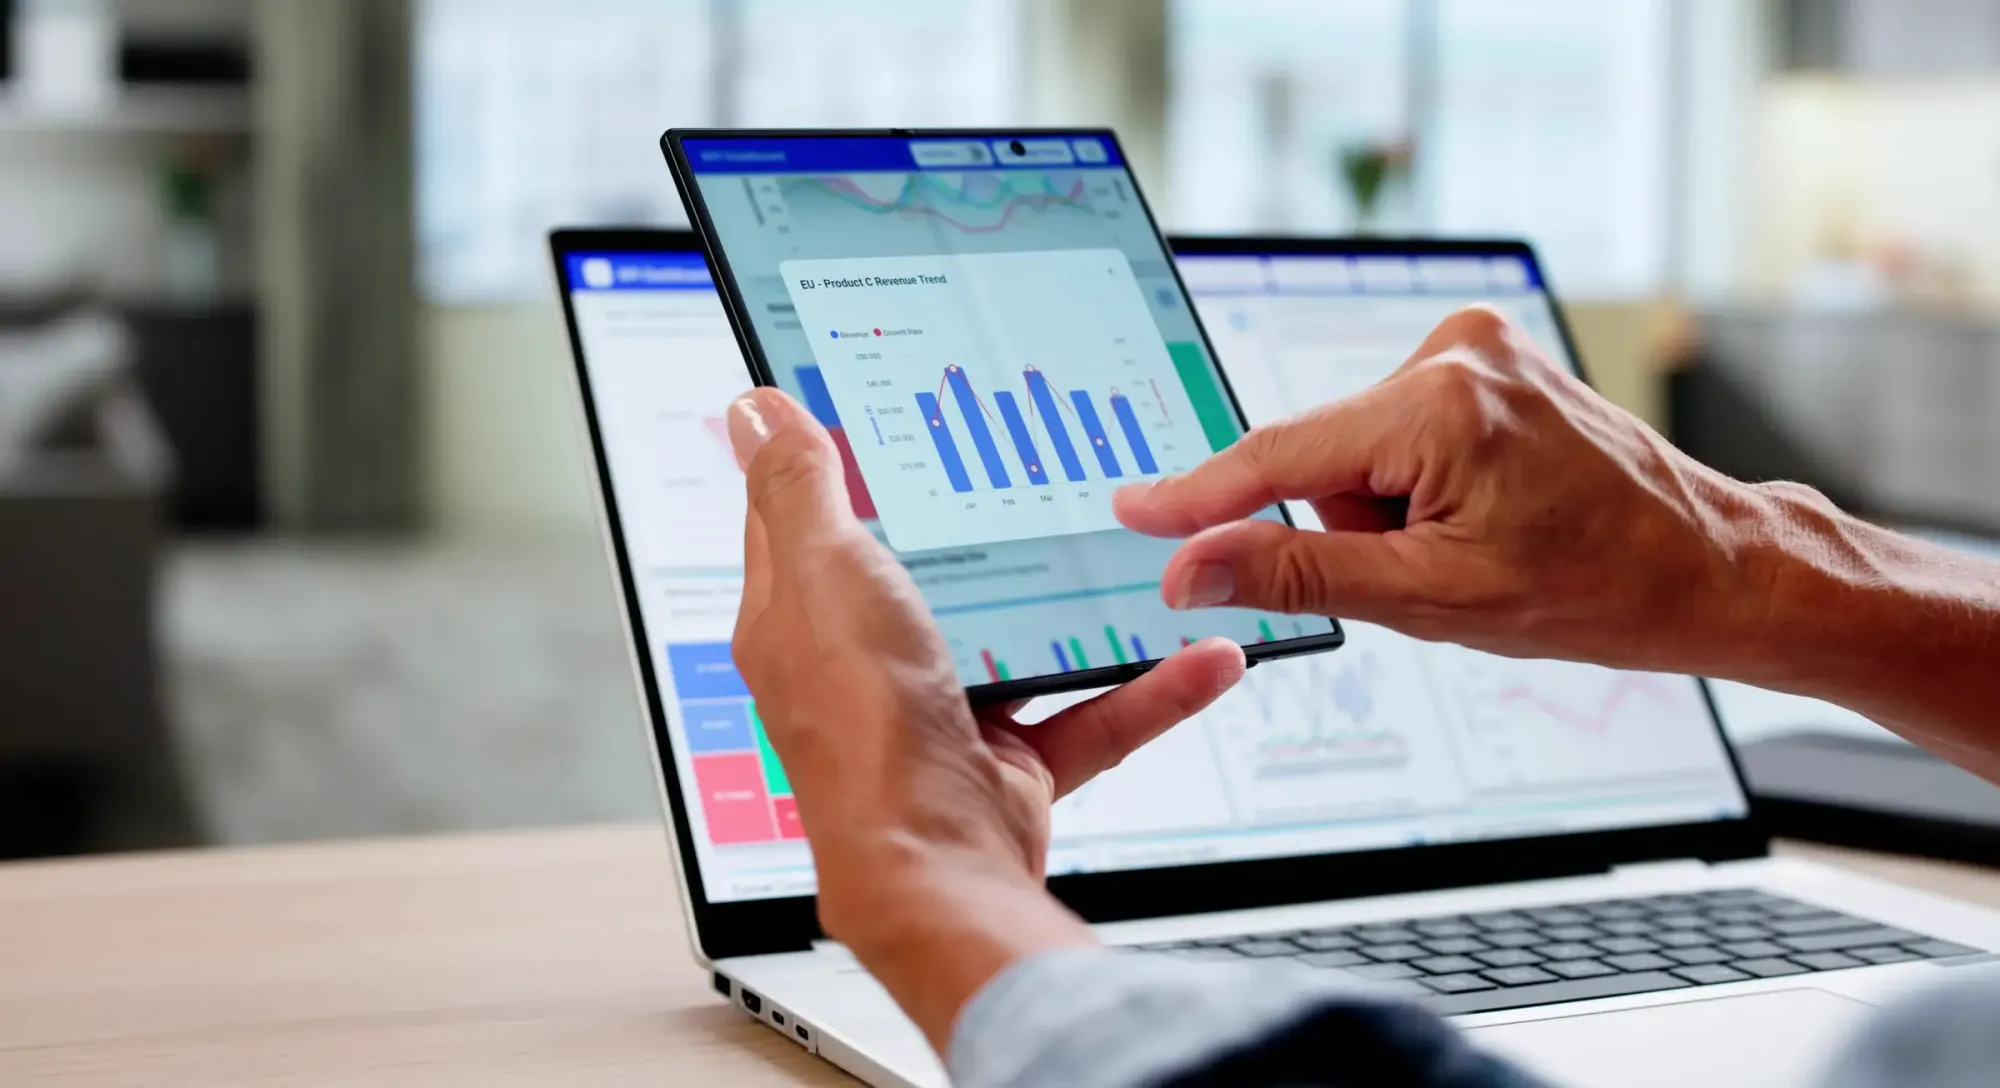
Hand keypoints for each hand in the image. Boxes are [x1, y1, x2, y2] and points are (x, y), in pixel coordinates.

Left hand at [725, 387, 1244, 1050]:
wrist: (936, 869)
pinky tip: (1202, 655)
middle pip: (926, 569)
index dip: (836, 456)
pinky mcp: (1010, 761)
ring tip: (1141, 552)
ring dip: (1085, 602)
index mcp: (803, 617)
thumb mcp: (826, 574)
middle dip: (983, 520)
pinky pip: (1093, 713)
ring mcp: (944, 713)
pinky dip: (1152, 687)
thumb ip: (799, 492)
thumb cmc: (863, 730)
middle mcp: (869, 665)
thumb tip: (754, 411)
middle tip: (1038, 459)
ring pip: (1022, 638)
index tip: (888, 404)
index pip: (808, 517)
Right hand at [1113, 305, 1774, 675]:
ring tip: (1477, 543)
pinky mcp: (1488, 359)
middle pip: (1321, 456)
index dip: (1197, 497)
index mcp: (1439, 406)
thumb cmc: (1597, 590)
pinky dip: (1414, 483)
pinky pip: (1399, 431)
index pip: (1278, 459)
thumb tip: (1192, 566)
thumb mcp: (1431, 599)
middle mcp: (1455, 351)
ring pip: (1359, 449)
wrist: (1709, 567)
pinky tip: (1485, 513)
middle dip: (1349, 523)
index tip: (1129, 509)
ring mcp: (1477, 347)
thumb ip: (1296, 573)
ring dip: (1387, 509)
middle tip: (1434, 570)